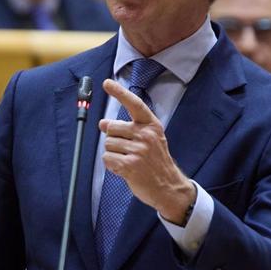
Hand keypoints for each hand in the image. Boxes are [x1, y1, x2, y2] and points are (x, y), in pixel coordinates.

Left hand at [98, 79, 194, 224]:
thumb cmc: (156, 162)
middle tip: (126, 149)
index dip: (119, 92)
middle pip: (112, 128)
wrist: (168, 186)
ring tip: (128, 160)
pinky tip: (124, 168)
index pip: (134, 104)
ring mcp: (138, 151)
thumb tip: (102, 123)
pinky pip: (107, 159)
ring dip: (113, 153)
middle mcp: (146, 135)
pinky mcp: (130, 166)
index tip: (107, 83)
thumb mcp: (149, 139)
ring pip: (107, 144)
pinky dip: (111, 164)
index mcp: (152, 125)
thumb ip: (128, 128)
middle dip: (113, 138)